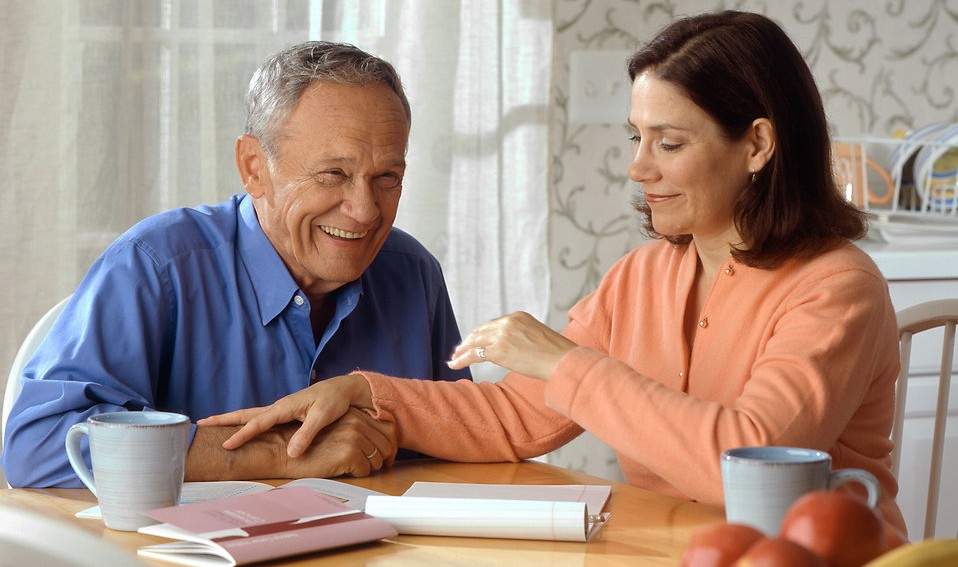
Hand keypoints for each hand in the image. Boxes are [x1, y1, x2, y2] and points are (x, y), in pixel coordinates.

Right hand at [187, 408, 395, 479]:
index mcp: (285, 407)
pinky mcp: (285, 412)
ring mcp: (281, 409)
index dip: (242, 434)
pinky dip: (247, 421)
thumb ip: (306, 434)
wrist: (344, 388)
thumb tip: (292, 453)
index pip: (258, 423)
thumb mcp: (323, 417)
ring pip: (252, 415)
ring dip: (232, 419)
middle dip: (224, 419)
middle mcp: (279, 406)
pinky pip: (261, 418)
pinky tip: (242, 428)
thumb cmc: (334, 400)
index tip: (226, 444)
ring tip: (212, 424)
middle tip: (201, 423)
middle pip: (246, 414)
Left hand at [446, 311, 577, 379]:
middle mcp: (508, 322)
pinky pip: (474, 354)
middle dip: (469, 340)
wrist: (562, 360)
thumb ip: (521, 337)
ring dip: (462, 350)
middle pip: (481, 330)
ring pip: (475, 342)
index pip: (493, 324)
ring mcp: (502, 336)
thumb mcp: (537, 336)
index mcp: (518, 316)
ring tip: (454, 358)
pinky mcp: (499, 351)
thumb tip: (513, 349)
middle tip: (459, 349)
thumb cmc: (556, 354)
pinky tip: (454, 364)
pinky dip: (461, 359)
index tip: (475, 340)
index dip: (481, 333)